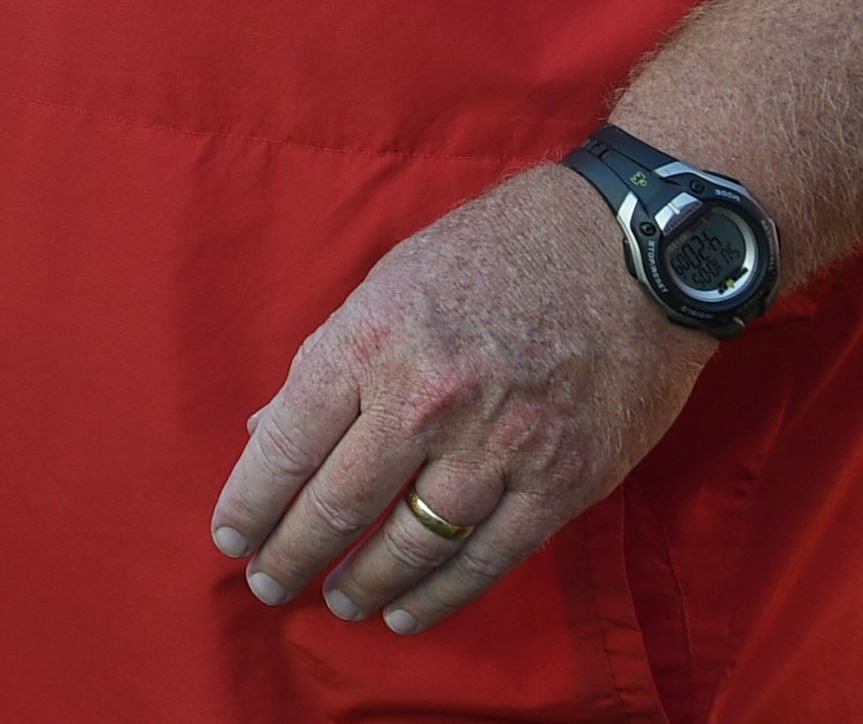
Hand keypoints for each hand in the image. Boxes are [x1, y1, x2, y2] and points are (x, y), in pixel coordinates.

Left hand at [208, 164, 713, 636]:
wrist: (632, 248)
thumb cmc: (501, 249)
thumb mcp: (392, 279)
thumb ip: (331, 360)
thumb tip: (269, 432)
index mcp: (373, 338)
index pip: (289, 444)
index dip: (251, 502)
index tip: (230, 536)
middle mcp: (428, 399)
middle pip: (338, 505)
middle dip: (291, 554)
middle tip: (267, 583)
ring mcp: (498, 446)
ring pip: (409, 544)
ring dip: (362, 584)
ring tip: (335, 602)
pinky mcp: (561, 482)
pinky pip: (486, 558)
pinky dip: (439, 596)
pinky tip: (406, 614)